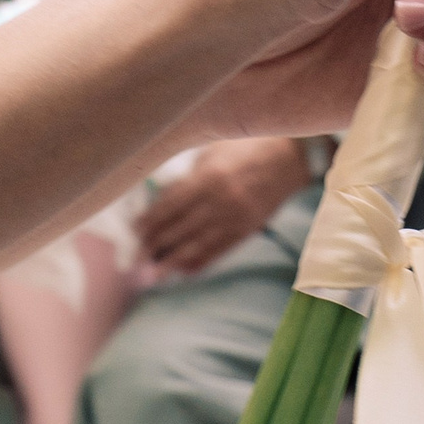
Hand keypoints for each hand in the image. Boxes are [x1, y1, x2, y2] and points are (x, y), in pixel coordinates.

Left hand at [134, 136, 308, 274]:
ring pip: (195, 247)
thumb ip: (187, 178)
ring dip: (171, 263)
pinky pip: (218, 252)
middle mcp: (219, 202)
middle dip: (153, 247)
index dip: (147, 223)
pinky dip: (199, 263)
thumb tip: (158, 203)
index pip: (167, 208)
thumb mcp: (211, 153)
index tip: (132, 233)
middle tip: (134, 259)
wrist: (290, 156)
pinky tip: (183, 271)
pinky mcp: (247, 229)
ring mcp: (234, 218)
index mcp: (207, 178)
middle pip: (177, 231)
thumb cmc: (244, 147)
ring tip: (151, 275)